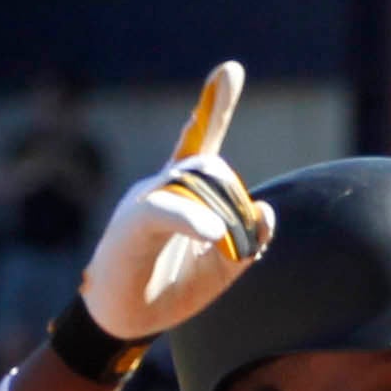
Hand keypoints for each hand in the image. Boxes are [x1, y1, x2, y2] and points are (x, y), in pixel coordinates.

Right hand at [79, 62, 275, 340]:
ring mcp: (145, 200)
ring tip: (220, 258)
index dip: (214, 106)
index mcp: (182, 193)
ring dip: (224, 224)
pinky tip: (214, 234)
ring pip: (197, 187)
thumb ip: (250, 240)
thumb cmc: (169, 289)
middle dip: (238, 209)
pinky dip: (193, 220)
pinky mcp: (132, 225)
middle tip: (239, 253)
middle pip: (214, 171)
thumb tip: (268, 211)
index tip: (230, 70)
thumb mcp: (222, 269)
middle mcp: (161, 186)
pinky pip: (167, 211)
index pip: (200, 141)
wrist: (121, 320)